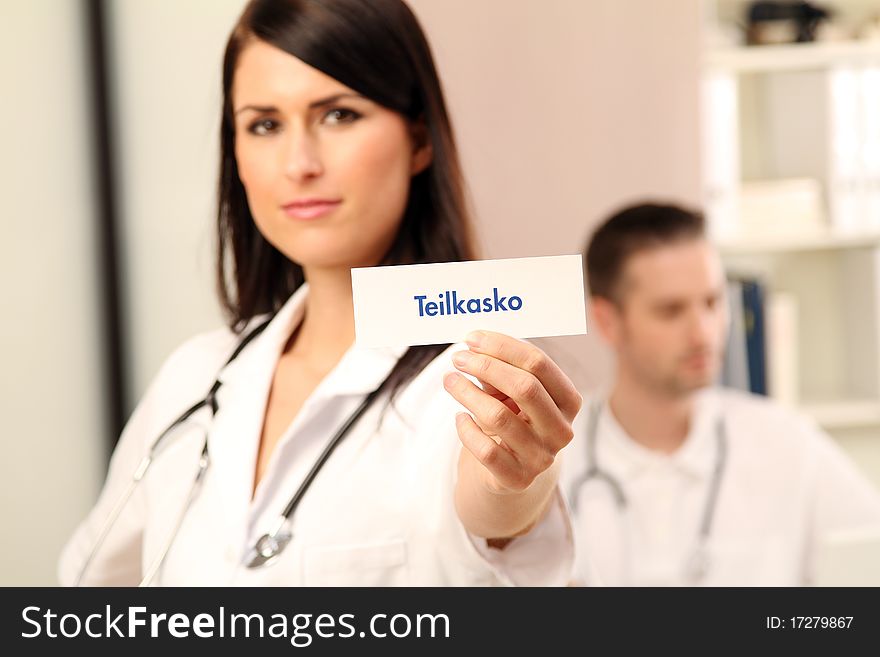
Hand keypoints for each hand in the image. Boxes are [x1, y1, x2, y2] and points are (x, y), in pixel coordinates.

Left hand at [443, 330, 581, 493]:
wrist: (509, 470)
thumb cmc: (512, 418)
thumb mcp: (511, 393)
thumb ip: (499, 370)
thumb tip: (473, 347)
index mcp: (568, 401)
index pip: (539, 364)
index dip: (503, 347)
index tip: (472, 338)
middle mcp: (561, 430)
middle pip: (524, 387)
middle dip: (486, 366)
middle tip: (458, 358)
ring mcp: (541, 457)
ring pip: (498, 417)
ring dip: (468, 393)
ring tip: (450, 380)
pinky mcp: (517, 479)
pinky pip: (485, 449)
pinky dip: (466, 429)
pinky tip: (459, 417)